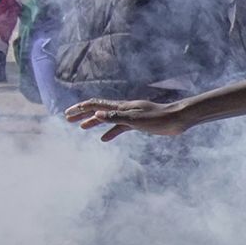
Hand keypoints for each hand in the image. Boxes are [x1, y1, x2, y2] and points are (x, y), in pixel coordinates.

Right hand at [64, 99, 191, 140]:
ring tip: (82, 128)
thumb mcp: (135, 120)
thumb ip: (116, 118)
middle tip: (68, 119)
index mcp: (121, 107)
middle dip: (82, 114)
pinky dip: (110, 132)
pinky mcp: (137, 123)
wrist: (177, 119)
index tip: (67, 115)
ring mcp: (130, 116)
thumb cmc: (159, 119)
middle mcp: (123, 109)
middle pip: (98, 110)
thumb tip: (96, 115)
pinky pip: (119, 127)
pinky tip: (104, 139)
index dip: (80, 109)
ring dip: (94, 122)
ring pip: (107, 119)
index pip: (95, 105)